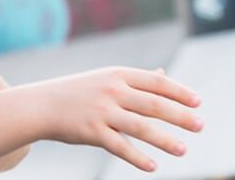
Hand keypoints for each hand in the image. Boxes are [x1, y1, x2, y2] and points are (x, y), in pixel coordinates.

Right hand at [34, 67, 201, 171]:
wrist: (40, 105)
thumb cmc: (77, 92)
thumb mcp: (104, 79)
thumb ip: (134, 80)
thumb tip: (163, 74)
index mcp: (116, 75)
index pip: (155, 82)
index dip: (179, 92)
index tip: (198, 102)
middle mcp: (111, 91)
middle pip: (153, 104)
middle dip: (180, 116)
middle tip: (200, 126)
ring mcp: (101, 112)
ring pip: (140, 127)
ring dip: (164, 140)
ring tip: (182, 150)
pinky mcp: (91, 132)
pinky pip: (119, 146)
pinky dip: (137, 158)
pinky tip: (152, 166)